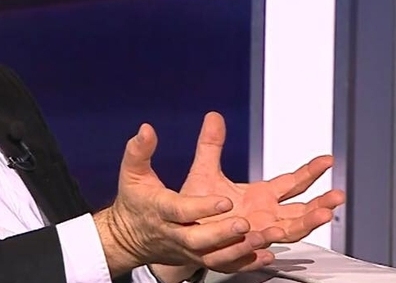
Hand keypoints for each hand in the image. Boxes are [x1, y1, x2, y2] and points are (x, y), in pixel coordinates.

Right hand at [93, 123, 267, 278]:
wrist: (130, 238)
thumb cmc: (135, 204)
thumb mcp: (132, 174)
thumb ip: (139, 151)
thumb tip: (146, 130)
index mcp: (161, 210)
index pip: (181, 211)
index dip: (202, 208)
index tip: (224, 200)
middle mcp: (176, 234)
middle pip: (199, 238)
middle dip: (222, 233)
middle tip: (244, 223)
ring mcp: (189, 250)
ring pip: (215, 256)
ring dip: (240, 249)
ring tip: (263, 236)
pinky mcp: (200, 258)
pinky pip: (224, 265)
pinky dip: (246, 262)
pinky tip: (266, 253)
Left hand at [179, 112, 345, 270]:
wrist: (178, 229)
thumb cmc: (197, 203)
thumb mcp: (205, 170)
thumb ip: (211, 145)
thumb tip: (214, 116)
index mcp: (262, 196)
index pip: (293, 183)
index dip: (311, 171)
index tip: (328, 160)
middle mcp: (266, 216)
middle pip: (301, 211)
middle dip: (320, 204)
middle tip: (337, 195)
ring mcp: (257, 234)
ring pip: (289, 231)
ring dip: (306, 223)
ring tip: (322, 215)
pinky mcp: (241, 250)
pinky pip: (257, 250)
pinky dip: (268, 244)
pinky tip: (276, 236)